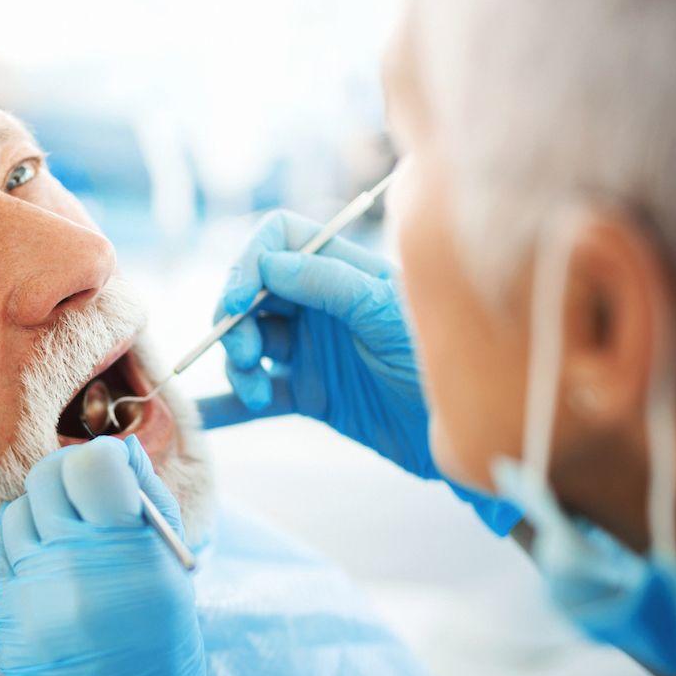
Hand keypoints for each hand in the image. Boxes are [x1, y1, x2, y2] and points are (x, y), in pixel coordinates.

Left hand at [0, 435, 204, 675]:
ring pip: (17, 508)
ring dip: (42, 510)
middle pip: (46, 476)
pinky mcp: (7, 613)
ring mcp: (33, 591)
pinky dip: (24, 542)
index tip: (111, 472)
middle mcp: (71, 567)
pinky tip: (51, 562)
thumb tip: (123, 446)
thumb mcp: (171, 560)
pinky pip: (2, 548)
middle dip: (67, 474)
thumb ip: (148, 494)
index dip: (100, 458)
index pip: (90, 464)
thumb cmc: (160, 623)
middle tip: (87, 493)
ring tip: (71, 536)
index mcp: (123, 550)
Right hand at [214, 210, 519, 534]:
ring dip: (236, 364)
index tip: (237, 300)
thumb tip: (269, 263)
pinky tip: (204, 418)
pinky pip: (258, 394)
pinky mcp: (312, 395)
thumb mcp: (387, 315)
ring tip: (255, 392)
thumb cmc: (441, 361)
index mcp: (343, 270)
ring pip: (249, 342)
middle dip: (236, 320)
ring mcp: (314, 350)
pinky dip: (228, 405)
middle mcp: (322, 304)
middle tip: (246, 357)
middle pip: (253, 293)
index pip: (278, 239)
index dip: (248, 262)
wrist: (470, 436)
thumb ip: (330, 284)